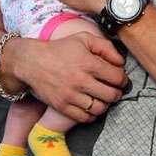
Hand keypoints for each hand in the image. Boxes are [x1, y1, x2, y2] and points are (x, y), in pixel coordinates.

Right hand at [12, 32, 127, 122]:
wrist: (32, 61)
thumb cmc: (60, 48)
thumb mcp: (83, 38)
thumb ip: (105, 47)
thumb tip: (121, 62)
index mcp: (88, 63)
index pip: (117, 78)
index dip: (123, 79)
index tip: (121, 79)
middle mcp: (80, 81)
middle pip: (111, 95)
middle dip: (117, 93)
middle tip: (114, 90)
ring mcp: (70, 95)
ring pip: (100, 108)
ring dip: (105, 104)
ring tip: (103, 98)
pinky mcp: (62, 106)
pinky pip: (85, 117)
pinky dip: (92, 115)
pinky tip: (91, 105)